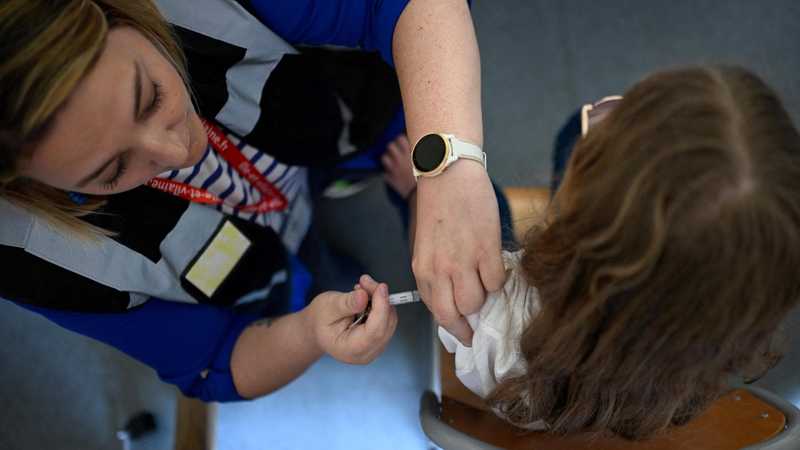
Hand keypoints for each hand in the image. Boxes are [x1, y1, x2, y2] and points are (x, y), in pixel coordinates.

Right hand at [305, 277, 397, 364]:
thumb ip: (346, 304)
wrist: (317, 328)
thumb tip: (363, 297)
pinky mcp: (379, 339)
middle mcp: (367, 353)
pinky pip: (387, 319)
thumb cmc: (320, 320)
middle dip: (380, 298)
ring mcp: (375, 348)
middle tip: (365, 281)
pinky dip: (380, 304)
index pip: (375, 331)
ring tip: (362, 288)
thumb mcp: (328, 307)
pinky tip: (367, 297)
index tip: (380, 287)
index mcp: (351, 349)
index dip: (381, 308)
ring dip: (380, 299)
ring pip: (389, 320)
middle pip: (385, 324)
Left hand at [412, 160, 505, 344]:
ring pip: (476, 303)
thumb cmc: (439, 207)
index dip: (452, 325)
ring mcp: (462, 261)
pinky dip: (499, 279)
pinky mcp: (486, 249)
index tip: (463, 333)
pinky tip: (496, 264)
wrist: (448, 173)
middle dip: (467, 327)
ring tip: (486, 284)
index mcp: (422, 269)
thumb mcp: (427, 245)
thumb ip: (437, 272)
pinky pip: (496, 282)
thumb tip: (455, 298)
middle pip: (453, 316)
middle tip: (478, 328)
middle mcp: (438, 270)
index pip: (436, 312)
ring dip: (484, 299)